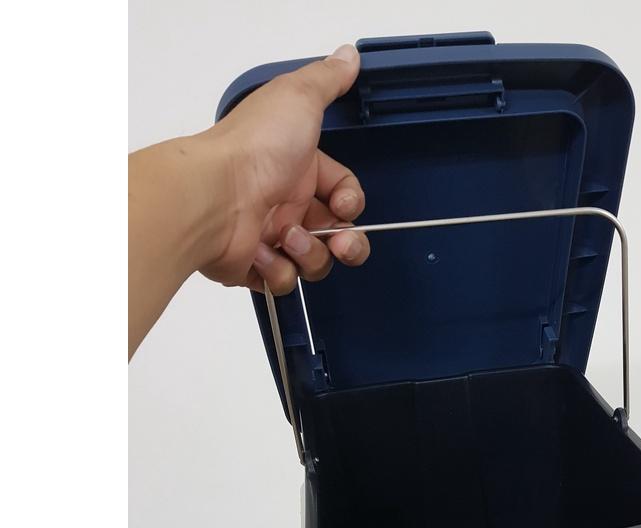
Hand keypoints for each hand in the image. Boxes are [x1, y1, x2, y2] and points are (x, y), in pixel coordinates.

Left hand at [198, 43, 369, 294]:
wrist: (213, 196)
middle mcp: (286, 203)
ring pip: (315, 262)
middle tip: (340, 242)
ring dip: (310, 254)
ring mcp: (270, 238)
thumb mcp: (297, 99)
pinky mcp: (253, 268)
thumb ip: (327, 80)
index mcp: (298, 169)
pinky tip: (260, 252)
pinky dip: (277, 270)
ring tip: (286, 240)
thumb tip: (348, 56)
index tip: (344, 203)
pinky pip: (283, 282)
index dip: (352, 203)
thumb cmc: (252, 150)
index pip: (343, 195)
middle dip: (349, 244)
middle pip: (336, 235)